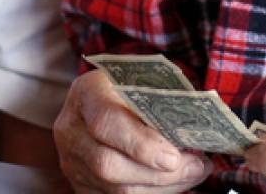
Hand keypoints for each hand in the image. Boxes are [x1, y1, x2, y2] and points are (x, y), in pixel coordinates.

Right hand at [53, 69, 211, 192]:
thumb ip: (163, 105)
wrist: (107, 100)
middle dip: (156, 173)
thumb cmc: (133, 88)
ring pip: (114, 188)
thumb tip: (192, 136)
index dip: (140, 143)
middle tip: (194, 167)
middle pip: (107, 164)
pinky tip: (175, 182)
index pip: (106, 122)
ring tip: (192, 173)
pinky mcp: (81, 183)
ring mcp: (72, 160)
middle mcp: (71, 128)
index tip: (174, 155)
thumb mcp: (145, 83)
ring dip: (160, 187)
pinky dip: (152, 193)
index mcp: (86, 93)